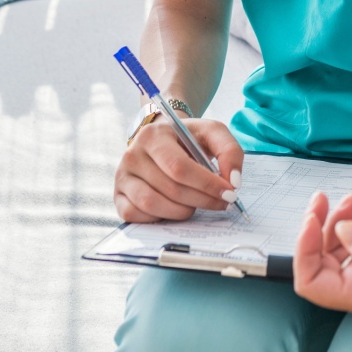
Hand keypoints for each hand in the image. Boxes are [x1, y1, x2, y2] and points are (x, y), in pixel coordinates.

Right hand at [113, 112, 243, 221]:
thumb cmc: (188, 138)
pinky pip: (135, 216)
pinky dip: (159, 218)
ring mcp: (122, 177)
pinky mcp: (118, 196)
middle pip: (170, 188)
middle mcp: (132, 154)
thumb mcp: (212, 132)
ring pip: (153, 205)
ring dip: (182, 211)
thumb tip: (233, 182)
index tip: (229, 194)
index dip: (207, 185)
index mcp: (153, 135)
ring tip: (196, 204)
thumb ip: (229, 151)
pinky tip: (174, 209)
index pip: (179, 167)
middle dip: (201, 200)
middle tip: (221, 203)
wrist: (163, 139)